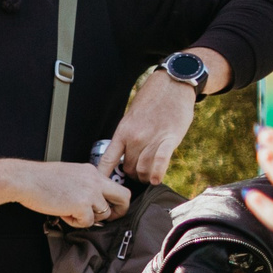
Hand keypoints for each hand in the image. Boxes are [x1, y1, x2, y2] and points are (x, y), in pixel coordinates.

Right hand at [12, 158, 131, 227]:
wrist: (24, 179)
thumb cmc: (38, 178)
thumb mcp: (68, 174)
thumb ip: (82, 184)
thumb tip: (88, 200)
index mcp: (91, 171)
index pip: (115, 185)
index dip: (113, 199)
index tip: (105, 207)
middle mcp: (95, 180)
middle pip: (124, 197)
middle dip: (118, 211)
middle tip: (106, 218)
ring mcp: (90, 192)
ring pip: (104, 213)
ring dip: (88, 218)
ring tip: (70, 213)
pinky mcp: (81, 205)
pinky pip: (87, 222)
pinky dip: (75, 222)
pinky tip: (63, 214)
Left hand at [102, 61, 214, 184]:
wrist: (172, 85)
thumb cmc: (151, 102)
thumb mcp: (131, 118)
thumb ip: (128, 137)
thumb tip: (124, 155)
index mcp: (122, 132)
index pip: (107, 160)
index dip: (103, 176)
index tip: (100, 187)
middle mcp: (134, 138)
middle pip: (128, 168)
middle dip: (131, 176)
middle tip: (136, 177)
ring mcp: (152, 138)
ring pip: (143, 169)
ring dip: (145, 177)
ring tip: (147, 178)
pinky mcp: (170, 138)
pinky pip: (160, 160)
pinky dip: (157, 172)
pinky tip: (155, 180)